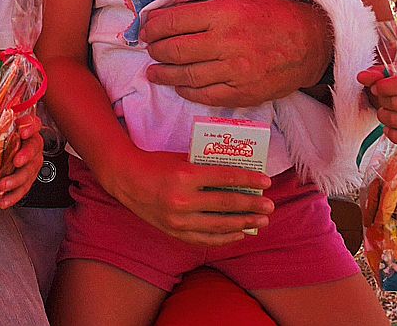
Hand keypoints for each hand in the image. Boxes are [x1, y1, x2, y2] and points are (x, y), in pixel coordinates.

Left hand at [0, 110, 43, 209]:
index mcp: (23, 126)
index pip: (33, 122)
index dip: (30, 126)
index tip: (22, 131)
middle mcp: (30, 143)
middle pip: (35, 148)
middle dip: (26, 156)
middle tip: (16, 162)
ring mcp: (30, 162)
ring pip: (31, 171)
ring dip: (18, 180)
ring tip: (3, 186)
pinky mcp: (24, 178)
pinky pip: (23, 188)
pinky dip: (13, 196)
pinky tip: (3, 201)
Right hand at [102, 149, 273, 247]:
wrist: (126, 179)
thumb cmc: (156, 164)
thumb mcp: (182, 158)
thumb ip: (206, 167)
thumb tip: (238, 176)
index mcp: (185, 175)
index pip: (225, 179)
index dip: (248, 181)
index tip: (266, 182)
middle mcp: (182, 200)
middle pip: (226, 204)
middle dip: (251, 205)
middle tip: (270, 205)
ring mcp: (178, 220)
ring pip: (219, 224)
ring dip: (243, 223)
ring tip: (261, 221)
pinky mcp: (174, 231)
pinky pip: (205, 238)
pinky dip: (224, 237)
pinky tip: (239, 233)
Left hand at [141, 0, 330, 106]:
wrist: (313, 42)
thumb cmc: (274, 16)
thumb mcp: (239, 1)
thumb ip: (206, 10)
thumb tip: (169, 17)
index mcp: (224, 14)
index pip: (173, 22)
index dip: (153, 27)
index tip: (146, 29)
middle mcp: (226, 43)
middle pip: (174, 50)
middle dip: (155, 50)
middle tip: (149, 48)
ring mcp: (235, 71)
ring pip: (186, 76)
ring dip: (164, 74)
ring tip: (153, 71)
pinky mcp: (243, 92)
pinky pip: (205, 95)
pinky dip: (186, 91)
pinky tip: (179, 86)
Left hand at [358, 65, 396, 148]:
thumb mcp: (392, 75)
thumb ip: (376, 74)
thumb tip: (362, 77)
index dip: (386, 86)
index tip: (376, 88)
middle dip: (382, 102)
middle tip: (382, 101)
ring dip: (384, 117)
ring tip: (385, 113)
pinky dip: (392, 134)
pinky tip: (390, 127)